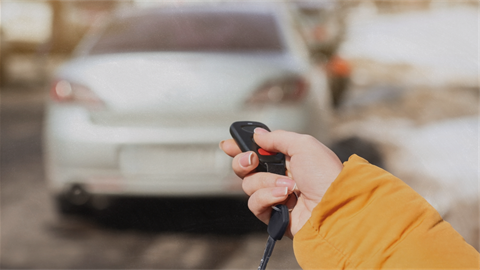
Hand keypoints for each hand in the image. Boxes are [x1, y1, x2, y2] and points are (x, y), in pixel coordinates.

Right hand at [220, 128, 342, 236]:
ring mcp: (275, 197)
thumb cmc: (326, 175)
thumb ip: (277, 137)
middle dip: (243, 161)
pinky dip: (268, 198)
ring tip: (289, 186)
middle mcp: (279, 177)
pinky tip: (285, 199)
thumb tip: (258, 134)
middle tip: (252, 160)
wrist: (334, 207)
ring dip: (266, 182)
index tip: (227, 144)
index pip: (257, 151)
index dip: (240, 148)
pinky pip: (255, 204)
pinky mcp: (273, 215)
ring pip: (248, 185)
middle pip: (245, 168)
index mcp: (287, 159)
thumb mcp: (304, 145)